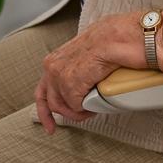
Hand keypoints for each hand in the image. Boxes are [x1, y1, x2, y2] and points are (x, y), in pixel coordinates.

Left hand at [34, 13, 139, 133]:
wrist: (119, 36)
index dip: (45, 110)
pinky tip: (98, 102)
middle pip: (49, 102)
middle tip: (81, 116)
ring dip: (79, 112)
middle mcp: (52, 66)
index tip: (49, 125)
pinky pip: (76, 107)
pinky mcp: (69, 84)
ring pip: (63, 107)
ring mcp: (59, 75)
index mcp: (56, 59)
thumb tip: (87, 84)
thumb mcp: (90, 55)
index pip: (43, 89)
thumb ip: (81, 69)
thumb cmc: (111, 41)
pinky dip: (89, 108)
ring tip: (94, 108)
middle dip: (65, 114)